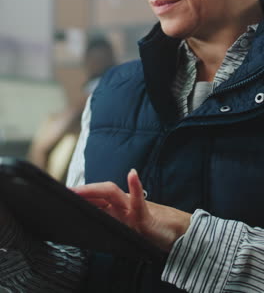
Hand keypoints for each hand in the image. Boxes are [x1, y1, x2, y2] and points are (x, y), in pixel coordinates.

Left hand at [72, 169, 190, 251]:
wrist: (178, 232)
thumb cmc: (153, 228)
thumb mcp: (130, 226)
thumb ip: (114, 220)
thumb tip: (93, 220)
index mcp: (120, 207)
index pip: (98, 197)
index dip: (83, 194)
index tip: (65, 193)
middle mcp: (125, 205)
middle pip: (102, 192)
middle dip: (83, 191)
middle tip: (65, 192)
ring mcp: (134, 210)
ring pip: (113, 194)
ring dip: (95, 189)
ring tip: (79, 190)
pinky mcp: (146, 217)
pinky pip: (140, 201)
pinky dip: (136, 187)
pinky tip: (133, 175)